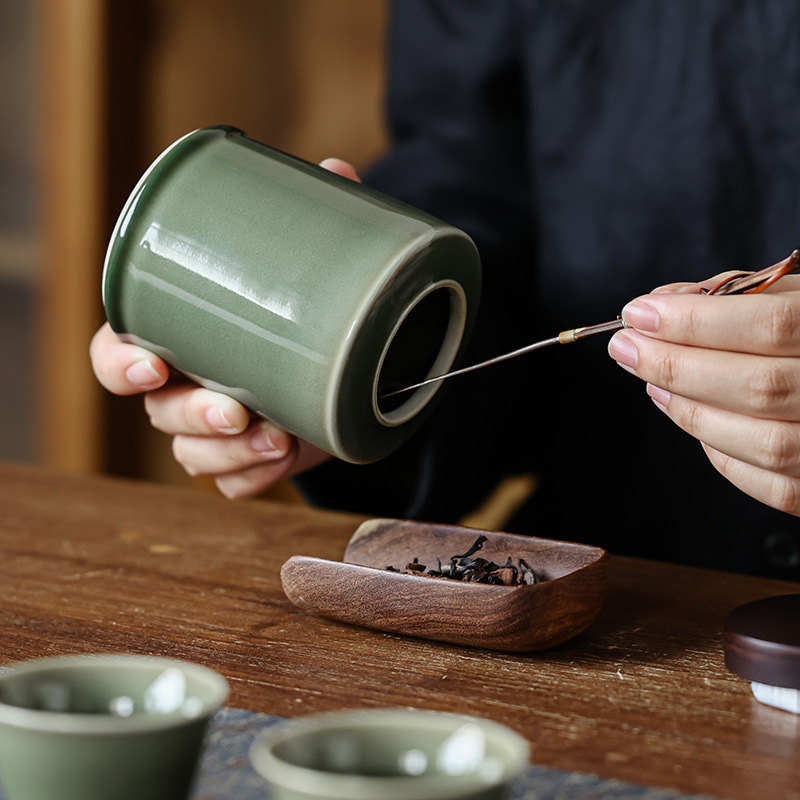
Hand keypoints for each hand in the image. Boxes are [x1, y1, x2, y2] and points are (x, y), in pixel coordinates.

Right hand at [89, 157, 359, 496]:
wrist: (348, 365)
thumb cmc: (303, 308)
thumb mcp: (311, 265)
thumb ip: (316, 221)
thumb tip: (334, 170)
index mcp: (178, 333)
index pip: (116, 352)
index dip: (120, 365)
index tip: (153, 364)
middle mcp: (186, 386)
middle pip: (157, 412)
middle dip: (191, 417)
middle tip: (236, 412)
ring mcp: (216, 431)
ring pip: (190, 456)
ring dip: (227, 455)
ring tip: (277, 438)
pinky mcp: (251, 462)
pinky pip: (232, 487)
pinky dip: (252, 480)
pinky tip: (281, 461)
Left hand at [608, 273, 799, 514]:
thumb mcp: (799, 297)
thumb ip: (739, 296)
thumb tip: (663, 302)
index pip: (769, 325)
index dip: (694, 321)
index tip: (638, 313)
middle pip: (756, 386)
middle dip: (675, 366)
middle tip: (626, 347)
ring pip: (760, 442)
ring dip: (690, 410)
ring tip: (652, 383)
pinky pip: (769, 483)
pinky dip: (720, 451)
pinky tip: (696, 417)